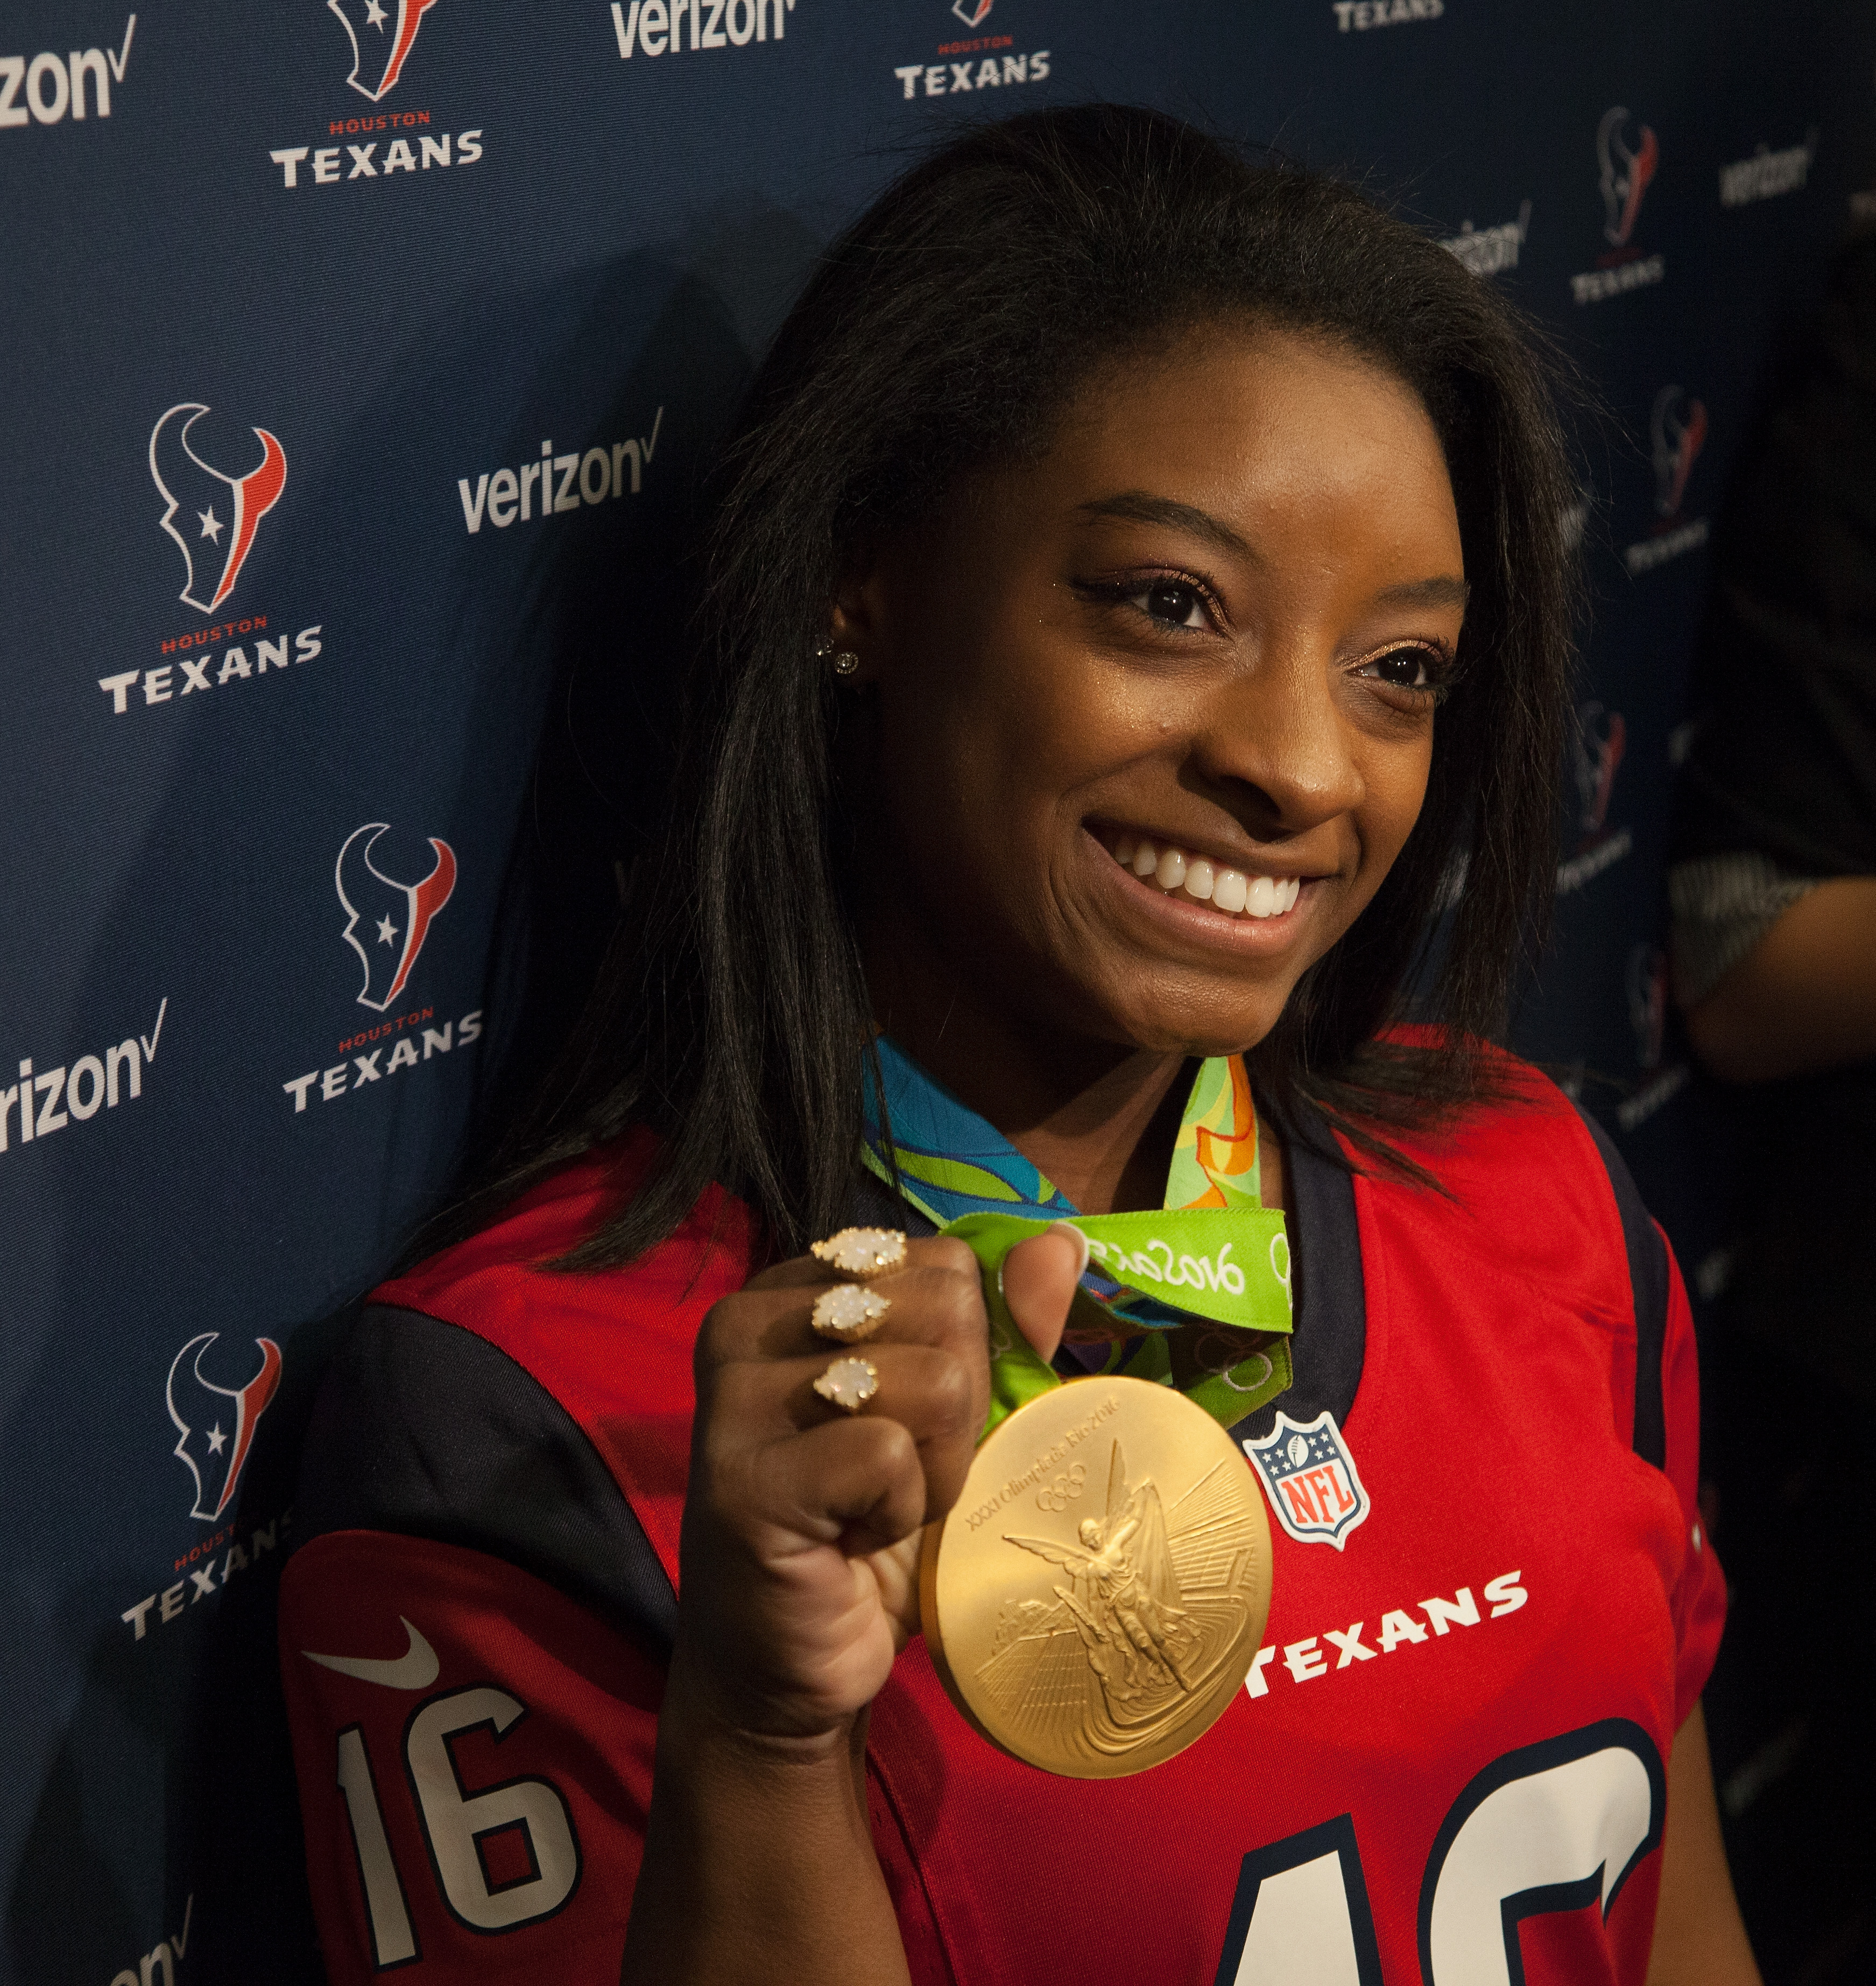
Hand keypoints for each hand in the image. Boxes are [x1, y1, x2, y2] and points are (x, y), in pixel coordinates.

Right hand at [674, 1228, 1081, 1744]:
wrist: (789, 1670)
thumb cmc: (870, 1532)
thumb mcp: (953, 1421)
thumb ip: (1003, 1329)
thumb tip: (1061, 1239)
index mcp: (793, 1289)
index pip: (944, 1264)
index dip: (961, 1357)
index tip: (903, 1427)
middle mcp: (747, 1322)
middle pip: (946, 1308)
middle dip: (956, 1410)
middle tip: (892, 1478)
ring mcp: (735, 1397)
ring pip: (933, 1379)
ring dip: (936, 1469)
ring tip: (873, 1509)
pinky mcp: (746, 1476)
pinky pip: (890, 1453)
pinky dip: (901, 1512)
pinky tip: (849, 1542)